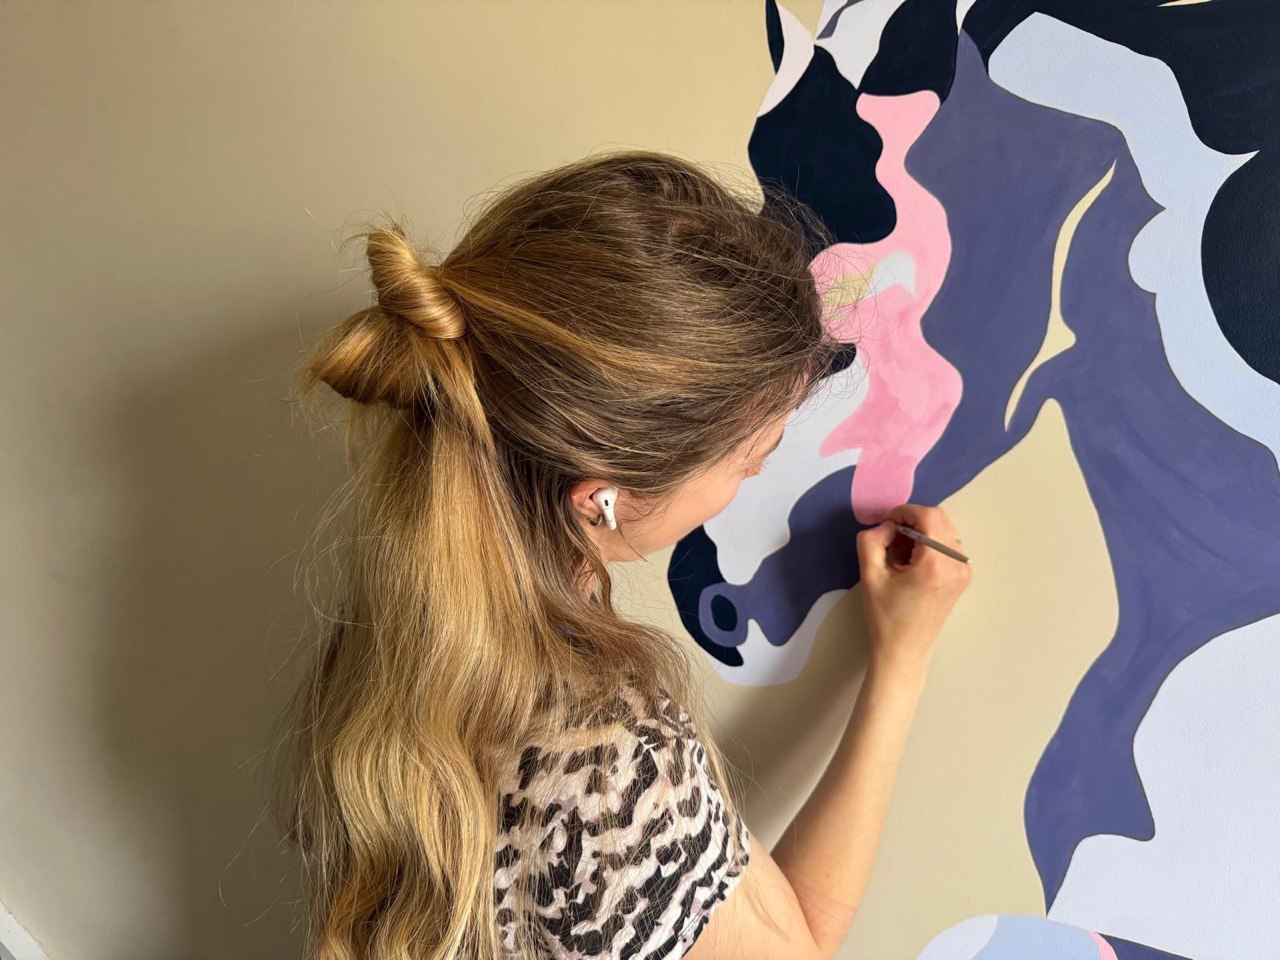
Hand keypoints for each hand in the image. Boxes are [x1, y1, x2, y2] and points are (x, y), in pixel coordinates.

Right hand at [855, 503, 972, 671]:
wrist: (904, 650)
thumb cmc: (885, 617)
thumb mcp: (869, 575)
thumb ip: (871, 540)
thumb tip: (887, 526)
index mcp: (935, 564)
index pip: (928, 516)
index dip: (905, 511)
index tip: (887, 523)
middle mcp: (956, 565)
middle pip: (940, 519)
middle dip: (913, 521)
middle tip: (892, 540)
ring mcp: (964, 572)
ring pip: (945, 531)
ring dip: (922, 532)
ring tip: (901, 555)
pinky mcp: (963, 578)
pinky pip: (949, 546)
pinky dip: (930, 544)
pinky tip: (913, 563)